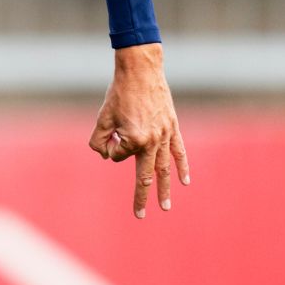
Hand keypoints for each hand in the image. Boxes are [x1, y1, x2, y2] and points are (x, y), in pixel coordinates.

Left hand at [88, 43, 189, 218]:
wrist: (141, 70)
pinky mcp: (173, 127)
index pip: (118, 156)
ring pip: (164, 168)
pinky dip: (181, 167)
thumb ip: (100, 141)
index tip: (110, 131)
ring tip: (165, 206)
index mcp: (134, 139)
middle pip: (145, 175)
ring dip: (164, 189)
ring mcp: (165, 135)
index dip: (110, 146)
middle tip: (140, 215)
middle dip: (142, 196)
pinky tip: (184, 181)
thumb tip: (109, 156)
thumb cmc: (118, 93)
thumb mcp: (102, 118)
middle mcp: (152, 140)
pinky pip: (178, 151)